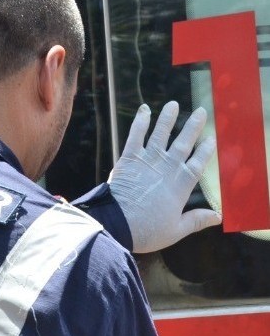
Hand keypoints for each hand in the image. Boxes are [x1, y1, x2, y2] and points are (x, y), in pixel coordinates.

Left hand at [109, 101, 221, 252]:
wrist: (117, 225)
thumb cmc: (146, 230)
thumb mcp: (176, 230)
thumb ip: (197, 220)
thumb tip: (218, 216)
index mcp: (181, 185)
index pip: (198, 163)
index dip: (206, 150)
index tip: (211, 138)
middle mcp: (167, 168)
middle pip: (183, 143)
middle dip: (192, 126)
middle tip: (200, 111)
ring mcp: (148, 161)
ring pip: (161, 135)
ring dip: (167, 119)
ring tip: (173, 104)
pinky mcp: (128, 159)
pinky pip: (135, 137)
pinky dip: (140, 122)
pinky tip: (144, 110)